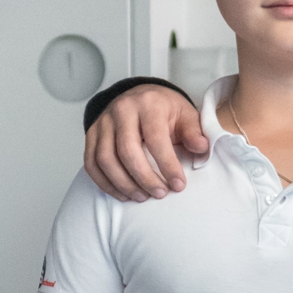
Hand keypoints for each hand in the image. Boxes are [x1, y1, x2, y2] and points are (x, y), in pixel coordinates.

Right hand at [85, 84, 209, 200]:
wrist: (141, 95)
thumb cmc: (166, 109)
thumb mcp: (186, 115)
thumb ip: (194, 132)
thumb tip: (201, 148)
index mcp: (149, 104)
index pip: (155, 138)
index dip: (167, 165)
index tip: (178, 185)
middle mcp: (122, 110)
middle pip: (127, 150)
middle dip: (144, 178)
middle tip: (160, 194)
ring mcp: (103, 122)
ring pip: (105, 159)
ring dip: (123, 184)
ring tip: (142, 197)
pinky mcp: (91, 133)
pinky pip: (91, 162)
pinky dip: (104, 182)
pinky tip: (122, 193)